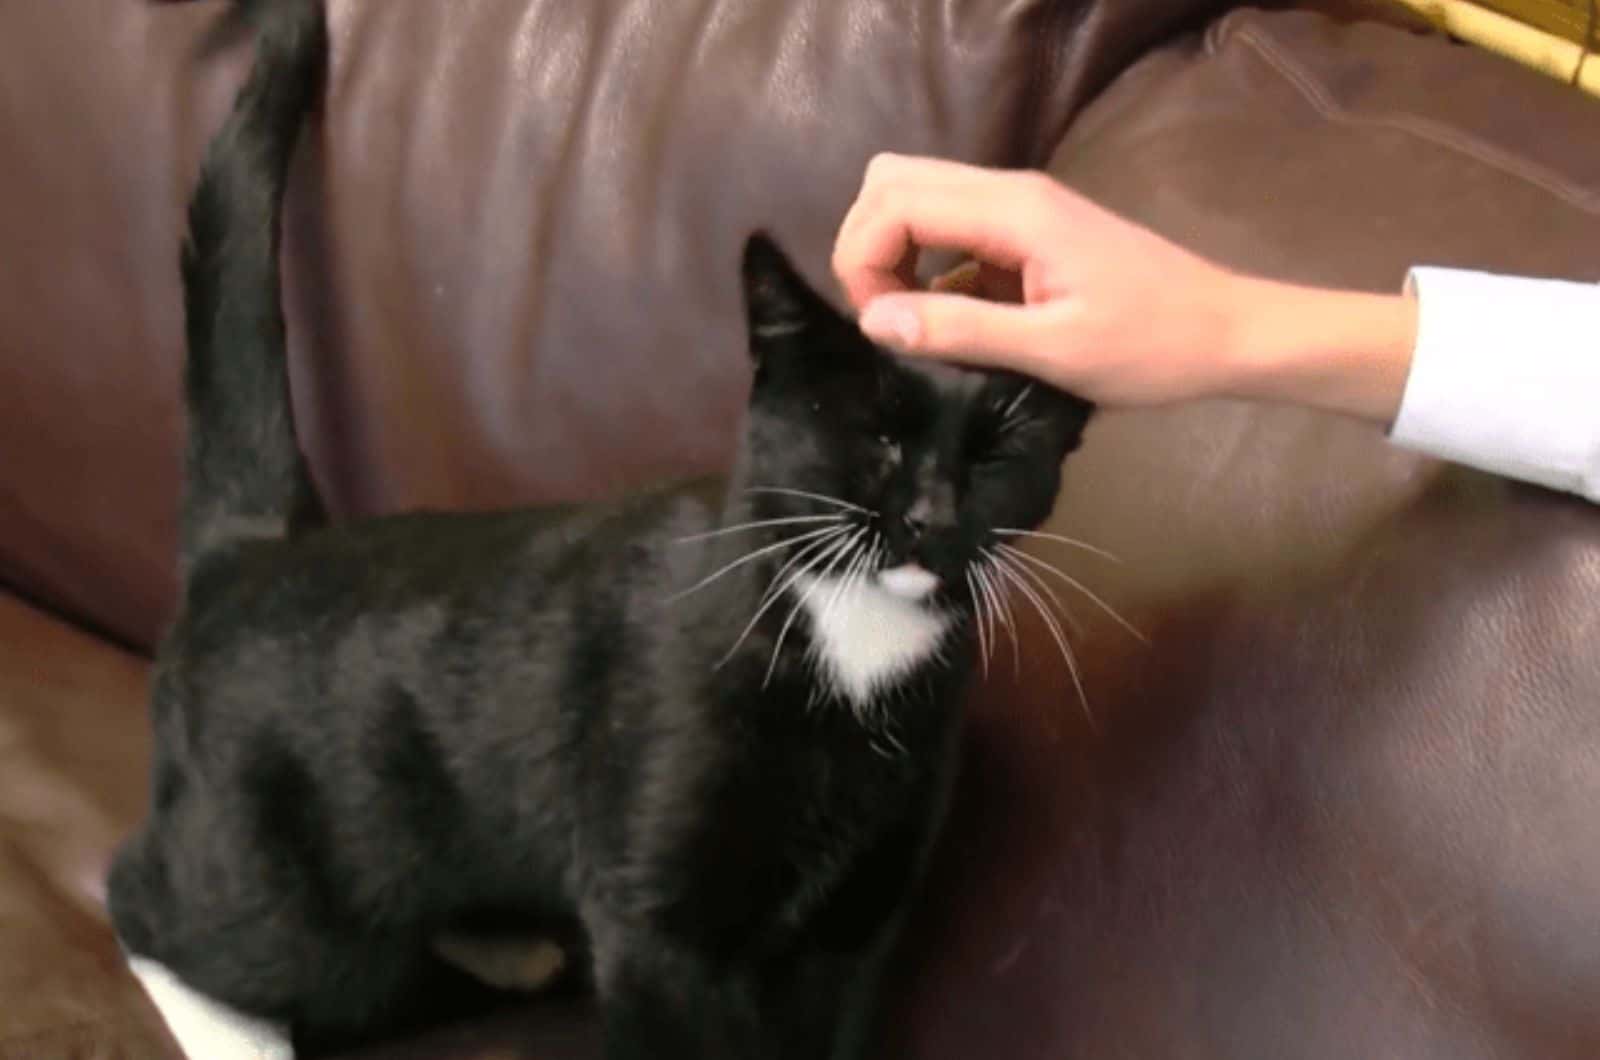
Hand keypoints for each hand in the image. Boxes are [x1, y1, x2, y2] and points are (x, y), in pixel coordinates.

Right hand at [831, 153, 1418, 423]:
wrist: (1228, 334)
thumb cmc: (1151, 346)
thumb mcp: (1053, 351)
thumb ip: (960, 330)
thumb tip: (873, 320)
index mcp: (1012, 211)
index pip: (894, 199)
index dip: (864, 258)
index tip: (880, 325)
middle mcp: (1009, 193)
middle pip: (894, 181)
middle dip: (868, 245)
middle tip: (886, 318)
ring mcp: (1019, 210)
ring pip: (918, 199)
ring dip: (896, 255)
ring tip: (914, 324)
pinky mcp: (1028, 235)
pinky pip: (951, 233)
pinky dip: (930, 271)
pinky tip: (955, 326)